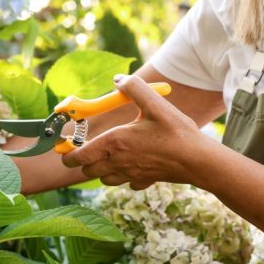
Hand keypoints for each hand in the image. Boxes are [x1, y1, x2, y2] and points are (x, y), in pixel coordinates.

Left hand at [61, 74, 213, 189]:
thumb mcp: (154, 104)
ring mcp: (131, 175)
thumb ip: (133, 88)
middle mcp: (119, 162)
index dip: (68, 154)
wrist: (198, 160)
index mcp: (115, 143)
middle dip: (83, 161)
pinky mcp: (145, 181)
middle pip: (88, 171)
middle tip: (85, 149)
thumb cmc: (176, 133)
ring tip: (108, 156)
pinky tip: (133, 165)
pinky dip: (124, 177)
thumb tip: (118, 79)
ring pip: (105, 179)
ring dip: (101, 170)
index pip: (80, 156)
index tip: (65, 148)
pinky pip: (126, 183)